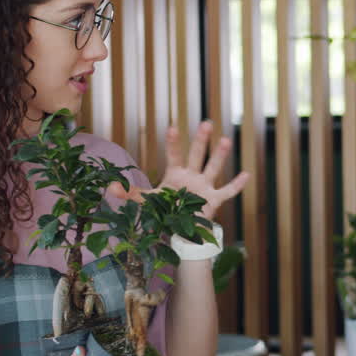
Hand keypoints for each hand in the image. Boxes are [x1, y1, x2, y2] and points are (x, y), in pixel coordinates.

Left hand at [122, 121, 248, 220]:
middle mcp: (192, 177)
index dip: (173, 142)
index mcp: (176, 174)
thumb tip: (108, 188)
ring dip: (220, 156)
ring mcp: (205, 187)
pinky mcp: (214, 201)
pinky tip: (247, 174)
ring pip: (213, 168)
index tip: (172, 127)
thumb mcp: (147, 201)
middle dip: (201, 141)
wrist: (180, 231)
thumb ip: (130, 193)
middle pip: (197, 155)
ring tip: (226, 140)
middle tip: (206, 123)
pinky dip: (237, 184)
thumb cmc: (165, 211)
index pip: (174, 155)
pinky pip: (228, 191)